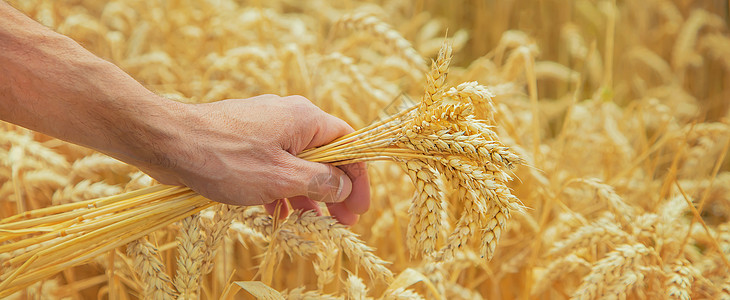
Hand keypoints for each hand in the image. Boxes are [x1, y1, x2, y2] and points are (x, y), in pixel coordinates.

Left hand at [143, 95, 369, 224]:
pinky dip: (281, 187)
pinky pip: (274, 164)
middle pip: (325, 156)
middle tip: (344, 221)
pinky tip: (279, 213)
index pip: (347, 144)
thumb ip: (319, 182)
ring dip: (308, 193)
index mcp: (304, 119)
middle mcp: (289, 117)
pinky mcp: (245, 140)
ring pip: (298, 162)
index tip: (360, 207)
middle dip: (335, 190)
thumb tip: (344, 186)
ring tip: (314, 222)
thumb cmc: (225, 158)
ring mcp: (265, 128)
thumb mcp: (280, 177)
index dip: (358, 177)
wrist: (167, 141)